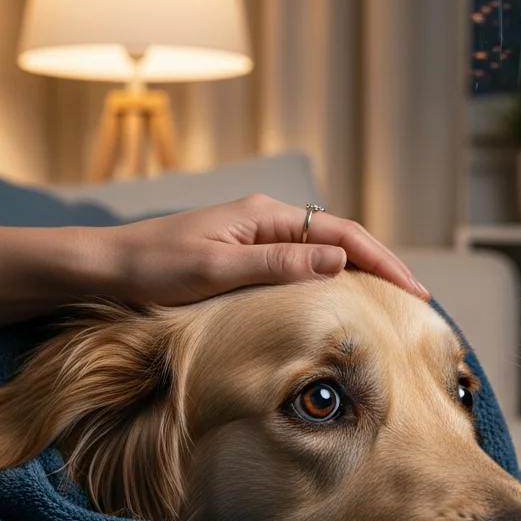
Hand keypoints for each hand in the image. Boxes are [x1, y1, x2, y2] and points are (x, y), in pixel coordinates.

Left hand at [80, 194, 428, 305]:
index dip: (383, 262)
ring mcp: (254, 237)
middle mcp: (265, 219)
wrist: (103, 266)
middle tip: (416, 302)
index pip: (342, 233)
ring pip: (322, 253)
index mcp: (264, 215)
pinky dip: (329, 282)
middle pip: (340, 240)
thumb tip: (340, 261)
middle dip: (381, 268)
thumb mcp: (215, 271)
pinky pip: (299, 266)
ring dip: (358, 275)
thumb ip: (277, 265)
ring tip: (389, 305)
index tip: (415, 291)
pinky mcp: (242, 256)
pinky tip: (338, 304)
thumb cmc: (151, 268)